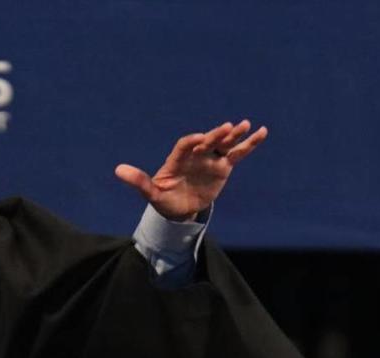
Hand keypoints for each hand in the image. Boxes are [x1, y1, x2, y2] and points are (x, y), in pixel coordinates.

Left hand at [115, 120, 267, 220]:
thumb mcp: (151, 193)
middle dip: (216, 135)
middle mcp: (195, 155)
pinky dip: (249, 144)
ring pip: (223, 144)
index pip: (184, 146)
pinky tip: (262, 132)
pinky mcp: (223, 167)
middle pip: (207, 141)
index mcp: (177, 159)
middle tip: (228, 127)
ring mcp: (210, 160)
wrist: (178, 210)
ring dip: (234, 135)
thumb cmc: (163, 199)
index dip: (191, 142)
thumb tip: (118, 170)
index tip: (199, 140)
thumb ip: (138, 181)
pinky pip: (237, 154)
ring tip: (246, 125)